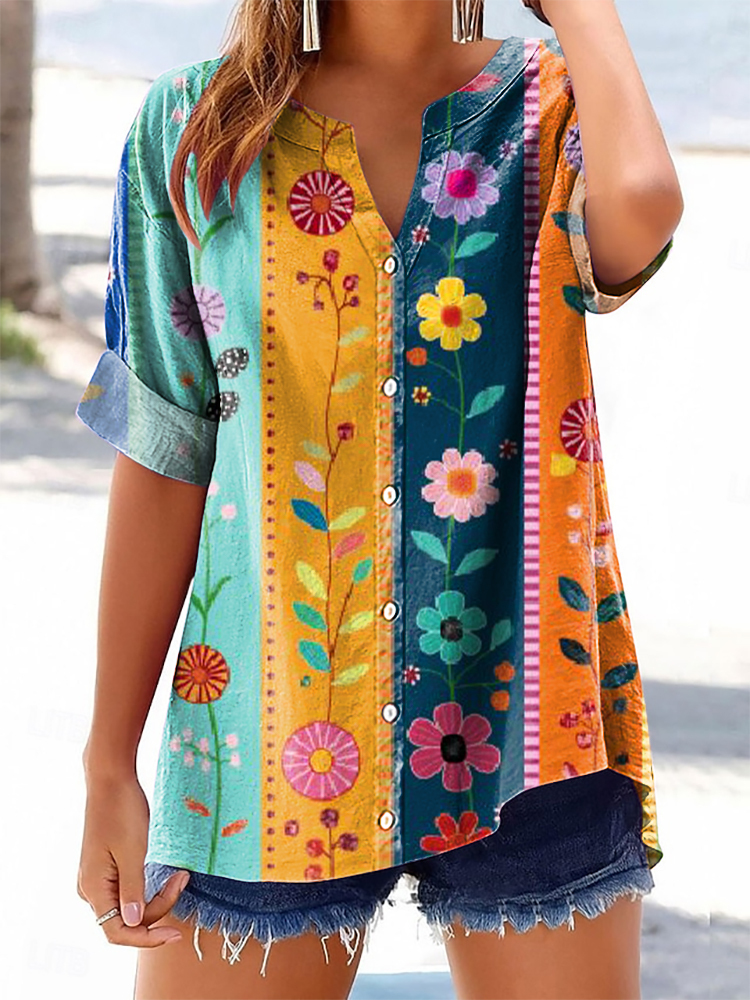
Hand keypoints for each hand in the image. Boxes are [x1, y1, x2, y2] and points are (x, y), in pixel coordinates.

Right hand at [77, 770, 190, 947]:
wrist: (111, 780)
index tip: (174, 934)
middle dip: (159, 907)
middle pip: (127, 920)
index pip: (117, 933)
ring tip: (180, 875)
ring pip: (130, 906)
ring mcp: (99, 878)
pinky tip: (166, 876)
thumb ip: (132, 889)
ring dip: (156, 897)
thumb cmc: (121, 811)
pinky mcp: (108, 867)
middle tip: (182, 880)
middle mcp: (92, 889)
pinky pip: (129, 890)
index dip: (146, 939)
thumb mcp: (132, 851)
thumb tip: (132, 923)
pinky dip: (149, 888)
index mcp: (94, 888)